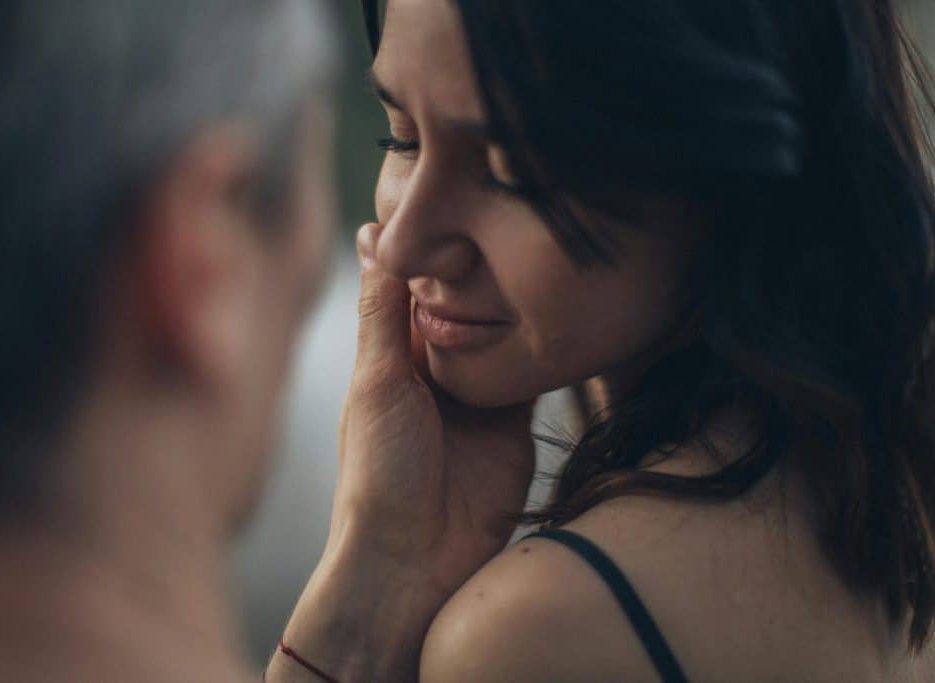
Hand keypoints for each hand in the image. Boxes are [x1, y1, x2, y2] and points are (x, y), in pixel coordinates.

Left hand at [331, 223, 535, 597]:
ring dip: (516, 303)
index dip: (433, 247)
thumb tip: (373, 236)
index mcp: (392, 357)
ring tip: (542, 247)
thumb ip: (384, 313)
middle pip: (464, 306)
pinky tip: (561, 309)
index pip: (415, 287)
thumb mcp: (377, 382)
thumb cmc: (379, 474)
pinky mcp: (514, 423)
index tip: (452, 189)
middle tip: (512, 209)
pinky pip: (532, 373)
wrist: (416, 564)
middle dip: (482, 269)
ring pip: (502, 333)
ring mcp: (478, 397)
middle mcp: (435, 371)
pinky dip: (543, 346)